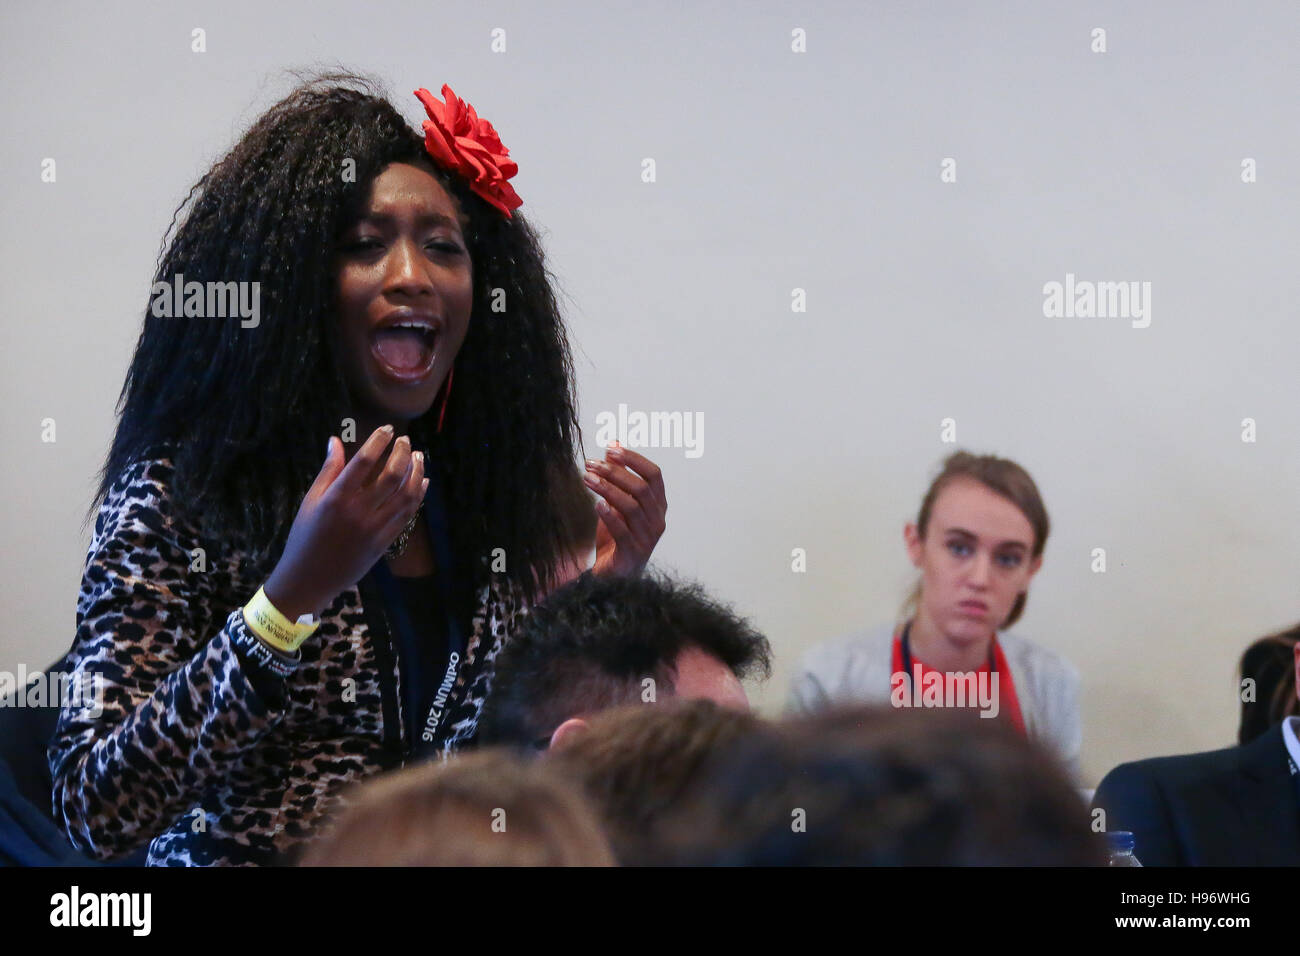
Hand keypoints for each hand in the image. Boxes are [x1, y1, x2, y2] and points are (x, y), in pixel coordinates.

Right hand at [264, 426, 425, 618]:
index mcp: (336, 499)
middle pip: (391, 476)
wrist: (310, 578)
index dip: (378, 442)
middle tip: (405, 440)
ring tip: (418, 456)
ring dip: (416, 473)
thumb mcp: (310, 501)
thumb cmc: (305, 537)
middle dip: (402, 454)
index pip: (363, 462)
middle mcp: (358, 512)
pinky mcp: (385, 542)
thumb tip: (336, 440)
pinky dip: (417, 495)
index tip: (387, 429)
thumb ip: (328, 471)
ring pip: (405, 495)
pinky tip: (421, 481)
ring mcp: (375, 529)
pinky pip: (408, 515)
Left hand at [584, 443, 665, 577]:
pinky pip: (623, 531)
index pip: (654, 475)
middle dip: (615, 472)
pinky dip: (610, 516)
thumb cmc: (617, 536)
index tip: (611, 449)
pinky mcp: (633, 553)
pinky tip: (596, 504)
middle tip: (591, 464)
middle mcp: (657, 520)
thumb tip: (614, 443)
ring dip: (608, 489)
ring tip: (587, 479)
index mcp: (658, 505)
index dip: (634, 459)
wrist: (612, 574)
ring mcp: (648, 538)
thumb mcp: (616, 502)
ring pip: (632, 507)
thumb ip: (619, 475)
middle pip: (642, 488)